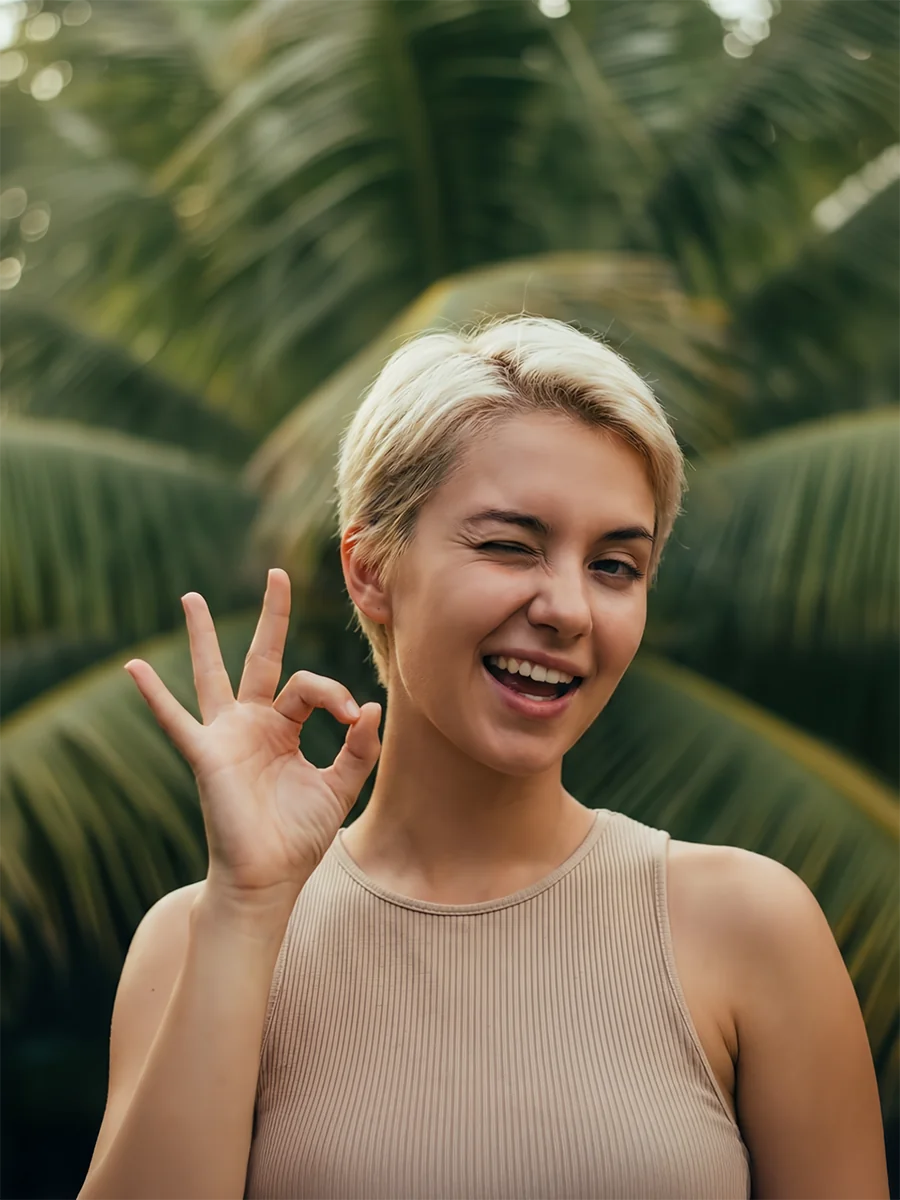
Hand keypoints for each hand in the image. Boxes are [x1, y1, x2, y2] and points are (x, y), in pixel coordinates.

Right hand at [123, 568, 381, 909]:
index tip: (355, 717)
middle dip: (271, 616)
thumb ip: (358, 747)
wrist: (268, 878)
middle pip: (262, 657)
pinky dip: (154, 696)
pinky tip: (133, 668)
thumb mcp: (341, 786)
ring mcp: (225, 735)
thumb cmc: (299, 836)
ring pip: (213, 674)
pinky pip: (175, 720)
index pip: (308, 686)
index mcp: (283, 727)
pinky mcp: (206, 755)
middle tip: (277, 574)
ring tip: (191, 597)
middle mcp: (252, 723)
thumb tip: (372, 705)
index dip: (335, 693)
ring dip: (203, 636)